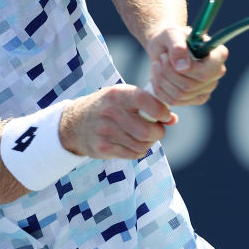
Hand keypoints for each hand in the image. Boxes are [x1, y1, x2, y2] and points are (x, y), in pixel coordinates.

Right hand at [59, 85, 175, 159]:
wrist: (75, 122)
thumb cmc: (108, 107)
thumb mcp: (124, 97)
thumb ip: (149, 104)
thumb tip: (173, 119)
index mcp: (118, 94)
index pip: (145, 101)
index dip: (161, 111)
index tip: (165, 116)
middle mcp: (110, 111)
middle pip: (147, 131)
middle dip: (158, 133)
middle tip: (157, 130)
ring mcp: (105, 131)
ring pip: (142, 145)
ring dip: (149, 143)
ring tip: (144, 137)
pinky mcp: (102, 147)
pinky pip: (132, 155)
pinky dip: (139, 151)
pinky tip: (133, 144)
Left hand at [146, 27, 228, 105]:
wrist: (164, 47)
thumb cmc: (170, 37)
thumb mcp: (171, 34)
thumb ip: (177, 46)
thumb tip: (183, 68)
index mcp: (217, 54)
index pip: (209, 70)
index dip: (188, 69)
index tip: (169, 56)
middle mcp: (217, 72)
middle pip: (191, 84)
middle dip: (169, 72)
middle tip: (161, 58)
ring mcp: (207, 88)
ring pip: (181, 94)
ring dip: (162, 79)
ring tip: (158, 64)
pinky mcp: (195, 98)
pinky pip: (175, 101)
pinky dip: (160, 89)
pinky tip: (156, 77)